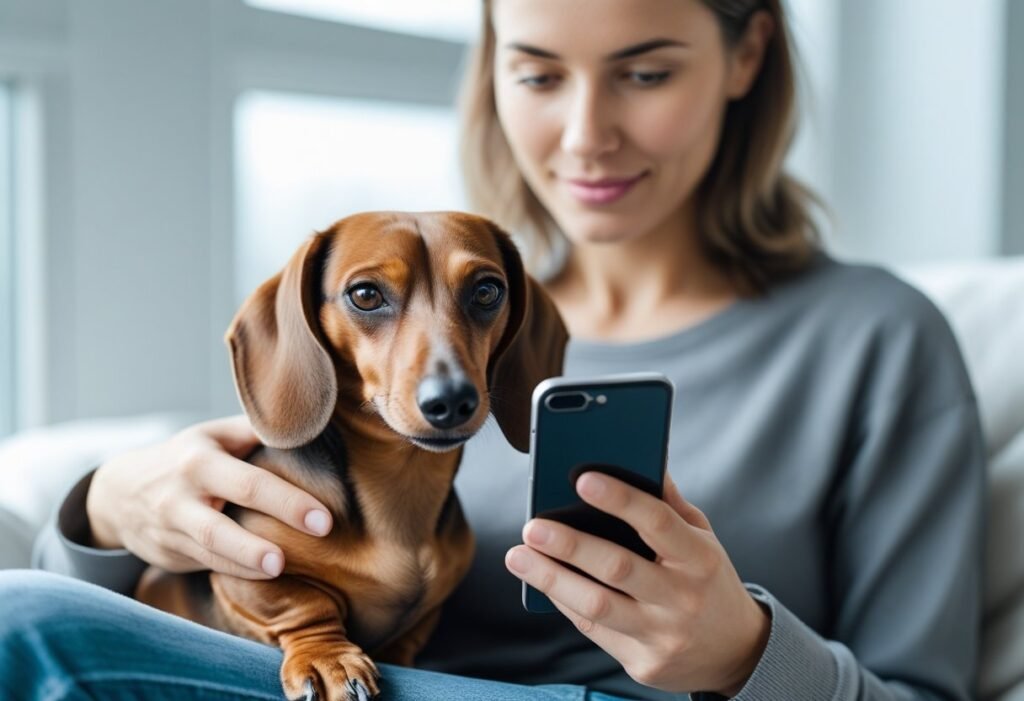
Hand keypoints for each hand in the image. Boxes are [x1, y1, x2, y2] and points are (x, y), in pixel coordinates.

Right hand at [86, 415, 333, 579]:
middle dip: (259, 543)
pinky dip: (236, 571)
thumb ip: (255, 431)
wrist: (120, 491)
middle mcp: (181, 498)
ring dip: (246, 563)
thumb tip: (305, 423)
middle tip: (301, 552)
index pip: (248, 483)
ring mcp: (171, 530)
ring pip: (209, 551)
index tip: (324, 518)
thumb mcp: (213, 435)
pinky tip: (266, 576)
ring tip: (280, 569)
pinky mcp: (169, 554)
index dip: (287, 501)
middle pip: (219, 526)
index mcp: (199, 462)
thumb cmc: (186, 457)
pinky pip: (206, 564)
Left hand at [506, 472, 769, 695]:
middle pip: (619, 568)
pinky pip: (592, 628)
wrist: (736, 653)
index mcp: (701, 559)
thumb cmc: (708, 582)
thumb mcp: (703, 539)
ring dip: (550, 578)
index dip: (621, 499)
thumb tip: (636, 457)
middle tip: (532, 526)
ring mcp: (662, 634)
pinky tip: (541, 580)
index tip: (583, 478)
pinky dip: (563, 601)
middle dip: (570, 545)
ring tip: (518, 555)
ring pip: (597, 605)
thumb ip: (668, 504)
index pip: (658, 522)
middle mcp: (682, 598)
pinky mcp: (642, 663)